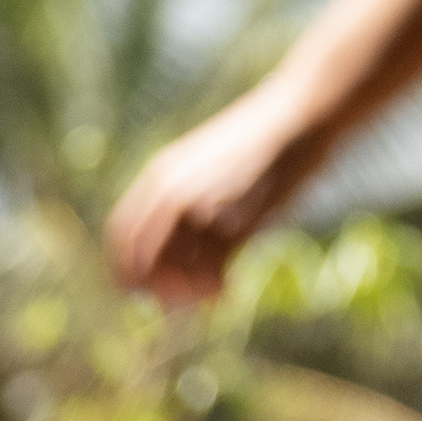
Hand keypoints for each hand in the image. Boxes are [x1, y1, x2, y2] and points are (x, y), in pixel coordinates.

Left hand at [105, 91, 331, 306]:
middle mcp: (171, 194)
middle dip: (153, 289)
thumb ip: (184, 191)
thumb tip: (177, 239)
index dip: (126, 267)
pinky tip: (227, 291)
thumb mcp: (207, 158)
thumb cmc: (261, 138)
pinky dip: (214, 290)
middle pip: (140, 261)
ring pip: (174, 271)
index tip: (140, 289)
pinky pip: (210, 273)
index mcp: (160, 174)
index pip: (121, 234)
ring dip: (187, 294)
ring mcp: (201, 209)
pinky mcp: (232, 223)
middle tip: (172, 305)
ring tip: (208, 296)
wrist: (299, 116)